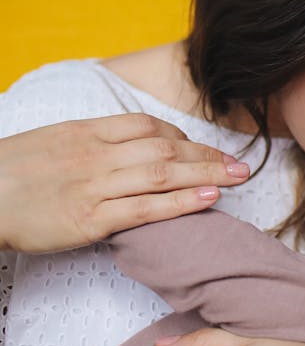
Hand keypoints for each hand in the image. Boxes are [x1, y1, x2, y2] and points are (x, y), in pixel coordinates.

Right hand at [0, 115, 249, 251]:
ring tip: (237, 180)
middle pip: (165, 149)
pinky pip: (145, 208)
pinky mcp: (88, 218)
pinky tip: (208, 199)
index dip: (182, 138)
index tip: (202, 151)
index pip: (147, 127)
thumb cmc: (10, 175)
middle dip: (207, 156)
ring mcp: (93, 185)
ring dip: (205, 175)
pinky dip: (180, 202)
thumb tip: (124, 148)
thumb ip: (89, 143)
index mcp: (85, 131)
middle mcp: (95, 154)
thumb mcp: (51, 143)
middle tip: (241, 165)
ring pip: (162, 174)